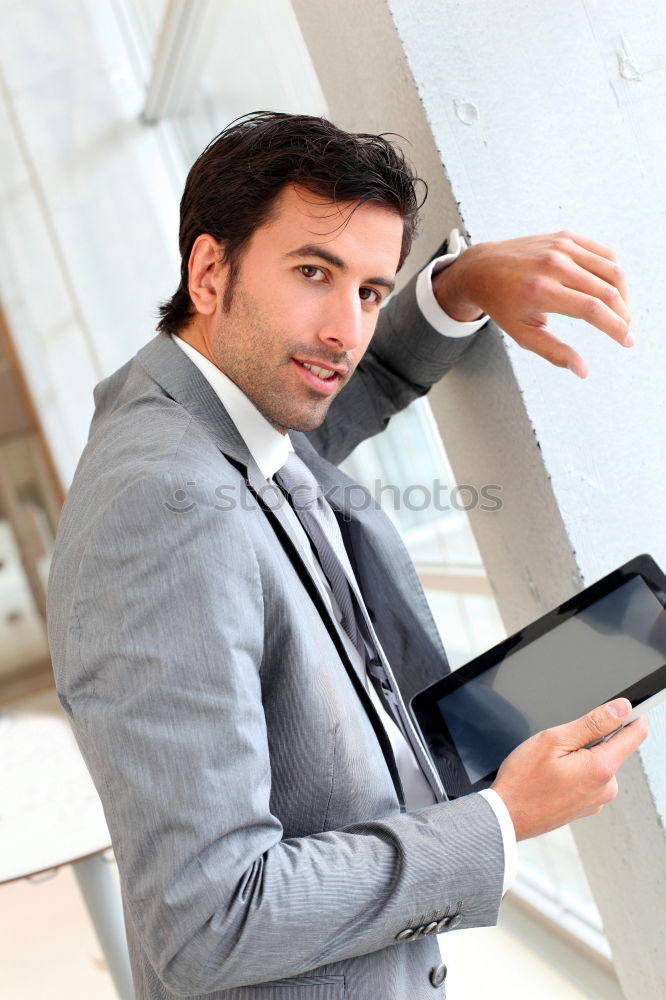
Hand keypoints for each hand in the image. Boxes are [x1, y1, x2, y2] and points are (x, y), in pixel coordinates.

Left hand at [432, 231, 630, 377]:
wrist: (482, 268)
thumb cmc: (502, 305)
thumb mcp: (522, 334)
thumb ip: (554, 352)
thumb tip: (584, 371)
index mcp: (541, 291)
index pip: (592, 309)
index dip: (616, 327)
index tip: (627, 341)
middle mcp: (554, 265)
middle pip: (607, 290)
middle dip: (623, 314)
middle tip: (625, 330)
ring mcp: (561, 247)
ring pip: (611, 270)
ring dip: (623, 294)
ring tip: (620, 313)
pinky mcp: (565, 237)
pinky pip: (603, 253)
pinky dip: (614, 272)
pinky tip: (613, 289)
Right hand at [491, 698, 647, 840]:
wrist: (506, 816)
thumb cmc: (523, 780)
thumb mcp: (554, 739)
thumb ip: (593, 723)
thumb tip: (622, 708)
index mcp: (601, 768)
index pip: (635, 734)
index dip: (631, 715)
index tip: (622, 707)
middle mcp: (606, 788)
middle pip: (613, 748)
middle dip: (591, 738)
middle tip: (560, 743)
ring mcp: (597, 800)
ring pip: (598, 762)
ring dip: (580, 756)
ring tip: (551, 764)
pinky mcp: (587, 806)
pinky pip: (589, 778)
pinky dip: (575, 771)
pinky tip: (552, 776)